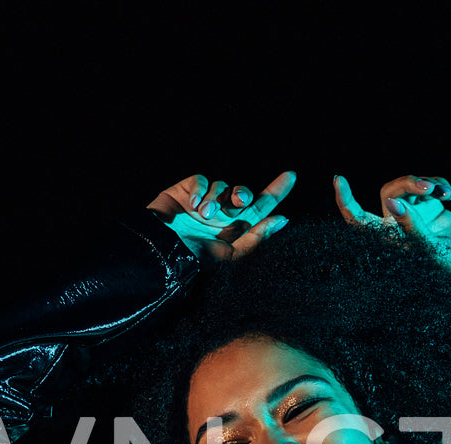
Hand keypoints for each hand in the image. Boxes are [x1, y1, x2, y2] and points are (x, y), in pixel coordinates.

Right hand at [148, 171, 295, 260]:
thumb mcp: (229, 255)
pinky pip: (202, 181)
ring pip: (222, 187)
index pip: (260, 208)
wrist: (159, 253)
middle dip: (244, 194)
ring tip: (204, 214)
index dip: (276, 191)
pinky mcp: (187, 190)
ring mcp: (205, 201)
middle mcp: (222, 213)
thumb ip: (255, 239)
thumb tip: (282, 219)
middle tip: (241, 200)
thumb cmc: (193, 259)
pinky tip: (193, 205)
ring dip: (216, 199)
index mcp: (235, 229)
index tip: (291, 176)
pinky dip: (200, 191)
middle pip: (243, 194)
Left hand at [334, 174, 450, 298]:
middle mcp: (399, 230)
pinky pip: (430, 186)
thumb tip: (392, 202)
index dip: (347, 201)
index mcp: (390, 245)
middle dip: (406, 184)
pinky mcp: (433, 209)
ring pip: (408, 187)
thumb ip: (413, 227)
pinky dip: (440, 185)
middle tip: (426, 186)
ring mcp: (416, 218)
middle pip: (389, 193)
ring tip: (443, 192)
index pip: (360, 222)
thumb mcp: (433, 251)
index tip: (340, 179)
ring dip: (425, 183)